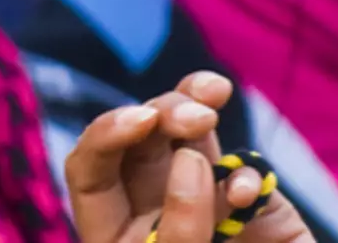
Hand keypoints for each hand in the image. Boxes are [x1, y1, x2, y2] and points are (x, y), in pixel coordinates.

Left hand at [64, 72, 312, 242]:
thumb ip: (177, 229)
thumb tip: (190, 159)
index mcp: (115, 234)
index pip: (88, 168)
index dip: (105, 133)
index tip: (141, 119)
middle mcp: (151, 209)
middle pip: (139, 135)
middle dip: (162, 110)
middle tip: (194, 118)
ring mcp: (200, 200)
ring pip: (185, 133)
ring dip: (195, 107)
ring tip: (209, 110)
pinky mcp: (248, 208)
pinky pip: (238, 169)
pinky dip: (244, 173)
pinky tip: (247, 194)